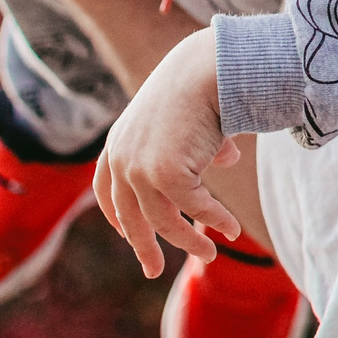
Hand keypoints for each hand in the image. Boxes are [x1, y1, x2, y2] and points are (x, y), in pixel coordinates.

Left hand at [96, 29, 240, 275]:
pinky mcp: (165, 175)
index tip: (127, 234)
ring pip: (164, 220)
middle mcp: (122, 160)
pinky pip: (195, 208)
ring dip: (188, 242)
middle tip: (153, 270)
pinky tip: (231, 229)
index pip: (106, 190)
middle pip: (129, 216)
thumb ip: (197, 143)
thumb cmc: (202, 82)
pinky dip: (214, 221)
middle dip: (144, 246)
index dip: (116, 216)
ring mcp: (140, 169)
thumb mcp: (186, 118)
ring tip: (210, 255)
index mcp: (117, 143)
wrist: (208, 67)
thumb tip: (228, 158)